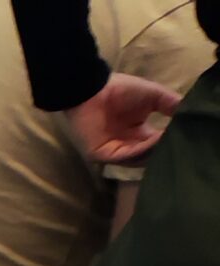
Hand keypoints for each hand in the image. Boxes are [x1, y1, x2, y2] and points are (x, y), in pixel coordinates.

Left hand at [68, 72, 182, 164]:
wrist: (94, 88)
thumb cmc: (120, 90)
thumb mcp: (154, 96)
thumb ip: (172, 105)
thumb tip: (190, 115)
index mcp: (139, 134)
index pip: (157, 144)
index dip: (171, 141)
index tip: (189, 136)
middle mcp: (128, 145)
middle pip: (150, 155)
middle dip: (165, 149)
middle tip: (184, 144)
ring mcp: (115, 152)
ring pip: (140, 158)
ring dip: (157, 149)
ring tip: (172, 139)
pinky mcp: (103, 154)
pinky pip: (127, 155)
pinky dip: (143, 149)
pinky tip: (157, 139)